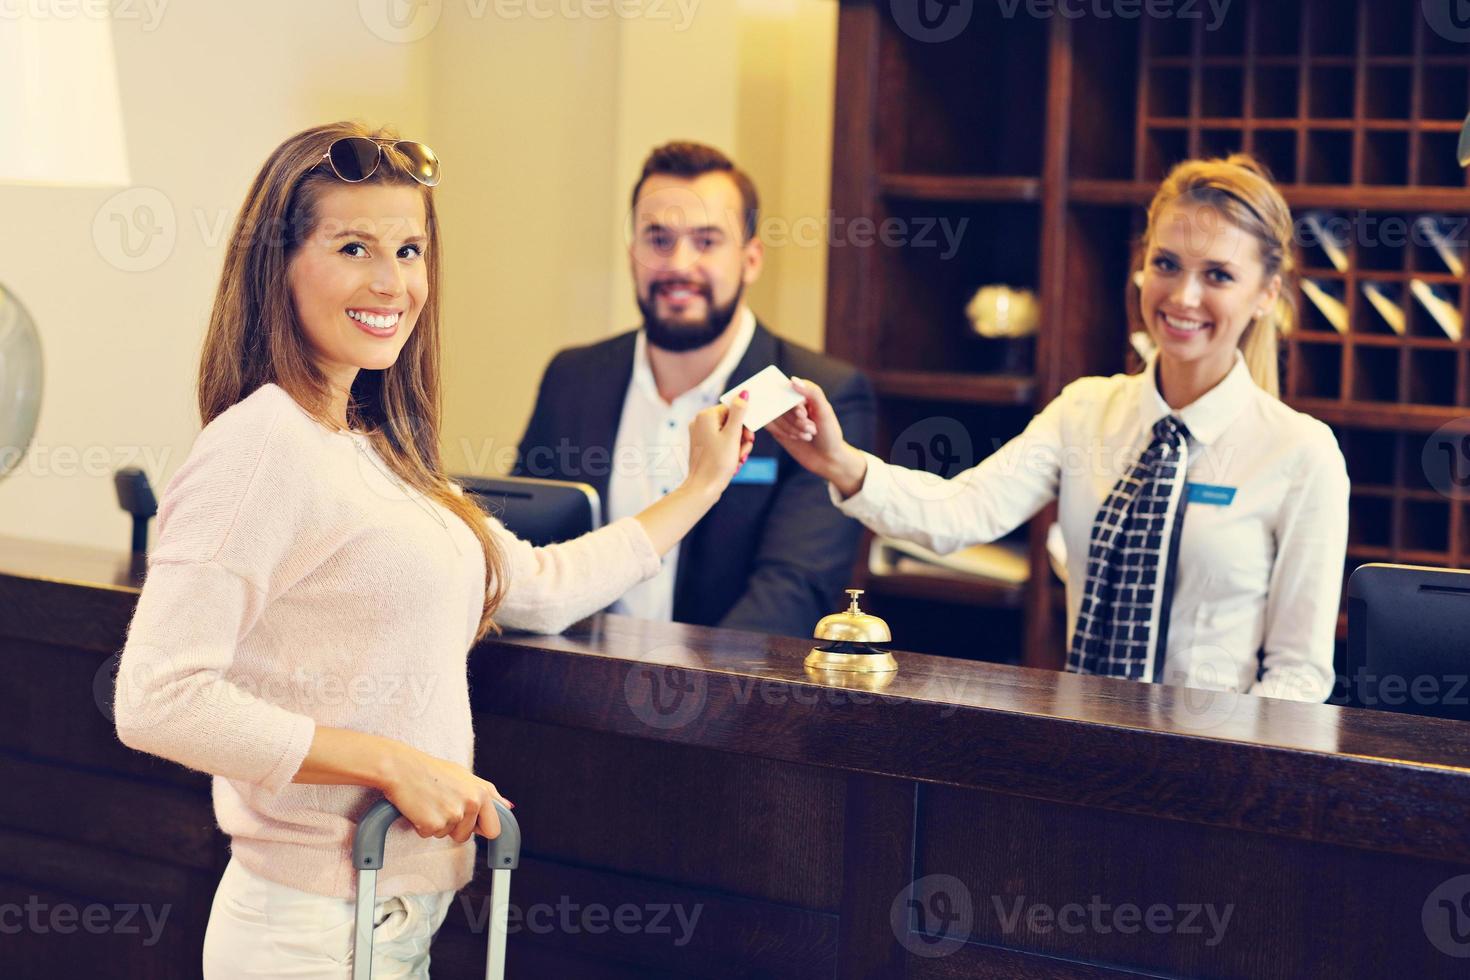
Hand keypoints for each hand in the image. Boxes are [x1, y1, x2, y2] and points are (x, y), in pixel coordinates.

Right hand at [380, 744, 513, 843]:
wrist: (401, 767)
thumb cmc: (431, 771)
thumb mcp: (465, 776)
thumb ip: (489, 793)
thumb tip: (509, 807)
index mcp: (482, 793)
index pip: (493, 829)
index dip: (478, 828)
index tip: (468, 824)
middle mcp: (471, 804)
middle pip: (466, 836)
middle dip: (455, 829)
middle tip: (442, 806)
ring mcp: (453, 815)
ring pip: (446, 836)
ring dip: (437, 825)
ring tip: (430, 802)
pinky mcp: (433, 824)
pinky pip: (429, 835)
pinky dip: (422, 826)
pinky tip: (419, 807)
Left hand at [685, 392, 753, 496]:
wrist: (703, 488)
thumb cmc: (718, 462)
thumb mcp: (733, 435)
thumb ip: (739, 412)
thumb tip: (744, 393)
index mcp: (706, 416)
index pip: (733, 410)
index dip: (743, 424)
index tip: (748, 437)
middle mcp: (700, 422)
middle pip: (731, 422)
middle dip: (741, 438)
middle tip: (744, 450)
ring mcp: (700, 435)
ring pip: (728, 435)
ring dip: (738, 447)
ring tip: (738, 460)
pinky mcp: (702, 446)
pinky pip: (721, 443)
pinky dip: (730, 452)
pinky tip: (732, 464)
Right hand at [768, 377, 866, 496]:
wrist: (827, 459)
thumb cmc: (829, 434)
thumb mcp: (825, 411)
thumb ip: (812, 392)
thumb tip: (792, 380)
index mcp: (805, 394)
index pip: (789, 389)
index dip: (793, 403)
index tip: (804, 415)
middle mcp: (792, 403)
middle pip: (780, 403)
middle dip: (795, 419)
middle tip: (812, 429)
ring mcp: (783, 416)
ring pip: (774, 414)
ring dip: (791, 427)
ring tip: (808, 435)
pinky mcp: (776, 428)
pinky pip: (769, 425)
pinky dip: (782, 431)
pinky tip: (796, 437)